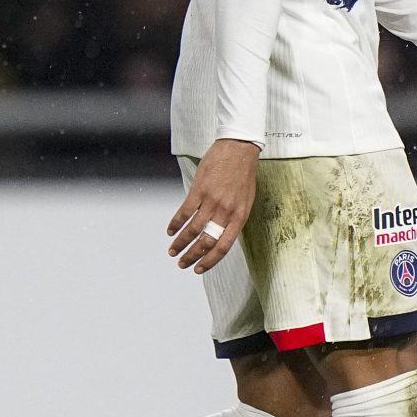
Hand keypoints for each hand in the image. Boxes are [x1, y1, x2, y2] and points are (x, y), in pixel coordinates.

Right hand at [168, 137, 256, 272]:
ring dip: (180, 242)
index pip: (223, 246)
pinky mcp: (199, 189)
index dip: (210, 261)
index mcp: (239, 217)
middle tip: (182, 263)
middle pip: (206, 241)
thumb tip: (221, 233)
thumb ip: (234, 218)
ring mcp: (212, 201)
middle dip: (192, 256)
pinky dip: (176, 223)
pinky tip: (170, 230)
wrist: (239, 148)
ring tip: (172, 250)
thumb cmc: (243, 173)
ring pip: (193, 229)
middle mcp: (226, 211)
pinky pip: (185, 211)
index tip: (199, 269)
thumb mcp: (246, 200)